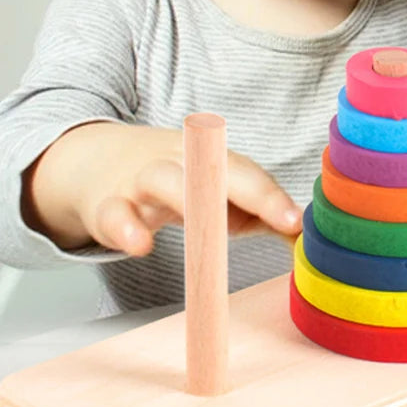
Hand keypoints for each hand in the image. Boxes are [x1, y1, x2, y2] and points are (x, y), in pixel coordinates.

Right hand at [83, 136, 303, 256]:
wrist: (97, 161)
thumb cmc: (174, 183)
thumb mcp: (220, 195)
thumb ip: (262, 215)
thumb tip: (309, 241)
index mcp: (213, 163)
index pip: (248, 174)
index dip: (273, 196)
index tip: (296, 221)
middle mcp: (181, 165)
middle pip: (215, 168)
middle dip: (250, 191)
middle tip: (281, 219)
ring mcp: (142, 182)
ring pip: (163, 181)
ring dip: (188, 199)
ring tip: (211, 229)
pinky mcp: (108, 205)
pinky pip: (114, 214)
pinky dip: (125, 228)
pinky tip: (140, 245)